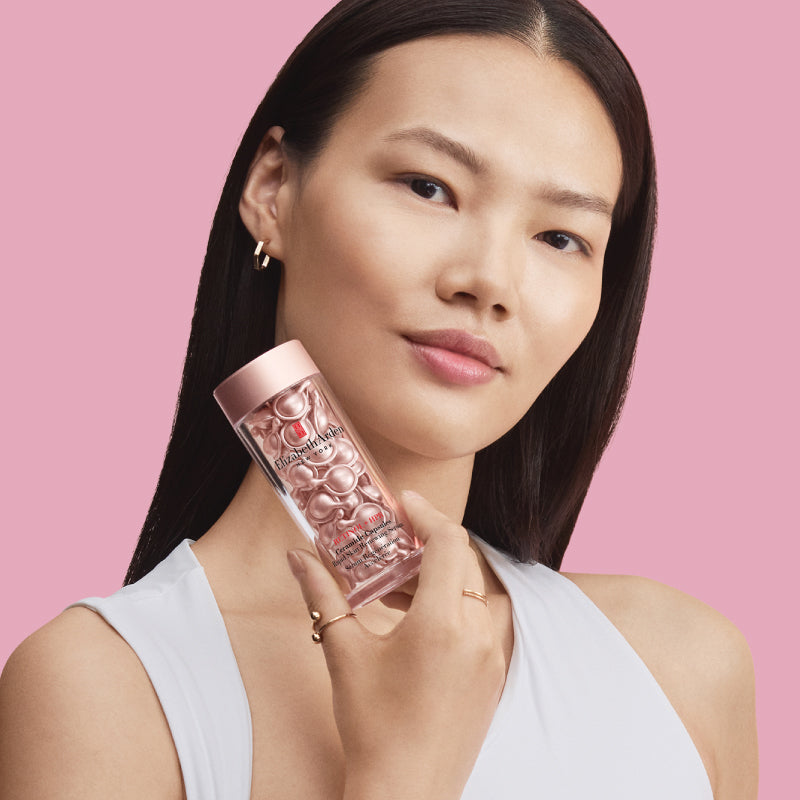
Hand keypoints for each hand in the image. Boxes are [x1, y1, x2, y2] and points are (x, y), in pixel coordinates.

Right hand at [287, 490, 505, 799]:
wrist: (407, 796)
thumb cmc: (373, 727)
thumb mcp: (343, 654)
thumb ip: (322, 595)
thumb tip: (296, 557)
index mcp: (442, 622)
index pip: (448, 543)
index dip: (426, 514)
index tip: (403, 504)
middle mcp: (477, 633)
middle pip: (463, 562)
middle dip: (429, 544)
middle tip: (394, 541)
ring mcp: (493, 656)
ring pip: (474, 592)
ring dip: (441, 577)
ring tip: (397, 586)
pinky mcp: (495, 676)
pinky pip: (481, 622)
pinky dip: (454, 607)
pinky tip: (417, 622)